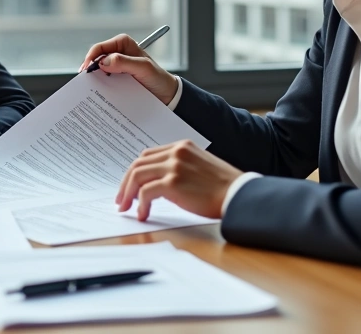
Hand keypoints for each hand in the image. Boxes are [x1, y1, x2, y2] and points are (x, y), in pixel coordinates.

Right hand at [81, 34, 178, 104]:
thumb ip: (125, 62)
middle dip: (90, 70)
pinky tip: (99, 92)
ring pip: (98, 70)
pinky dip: (100, 85)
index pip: (99, 48)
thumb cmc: (158, 78)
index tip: (86, 71)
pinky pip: (104, 80)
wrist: (166, 94)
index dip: (90, 58)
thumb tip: (103, 62)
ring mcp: (116, 65)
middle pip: (96, 59)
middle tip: (86, 82)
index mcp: (122, 43)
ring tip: (91, 89)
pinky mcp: (116, 77)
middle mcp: (118, 52)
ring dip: (95, 79)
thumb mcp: (143, 68)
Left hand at [115, 140, 243, 220]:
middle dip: (126, 183)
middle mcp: (176, 152)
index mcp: (182, 146)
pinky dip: (140, 204)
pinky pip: (146, 192)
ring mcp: (174, 166)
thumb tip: (156, 184)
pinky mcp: (173, 183)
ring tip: (126, 208)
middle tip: (121, 200)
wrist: (239, 194)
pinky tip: (143, 215)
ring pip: (137, 176)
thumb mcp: (199, 167)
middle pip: (138, 164)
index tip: (129, 186)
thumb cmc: (223, 187)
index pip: (148, 155)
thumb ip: (178, 168)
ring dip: (128, 193)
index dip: (135, 171)